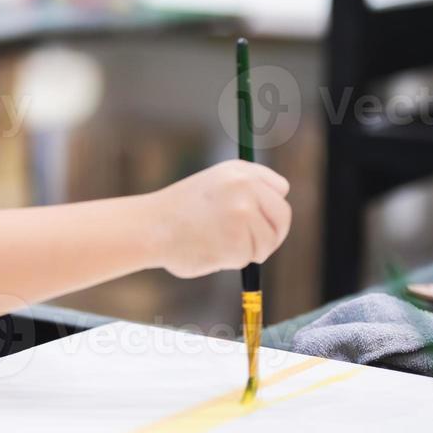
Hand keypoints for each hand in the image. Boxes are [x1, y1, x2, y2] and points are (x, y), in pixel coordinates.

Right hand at [149, 161, 291, 277]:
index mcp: (240, 170)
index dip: (271, 208)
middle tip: (254, 247)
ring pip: (268, 242)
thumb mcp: (214, 187)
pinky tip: (209, 251)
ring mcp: (243, 213)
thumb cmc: (179, 213)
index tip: (262, 221)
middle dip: (272, 235)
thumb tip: (272, 217)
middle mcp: (245, 186)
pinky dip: (231, 262)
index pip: (280, 189)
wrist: (150, 228)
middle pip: (283, 216)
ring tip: (218, 245)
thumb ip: (243, 194)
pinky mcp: (238, 241)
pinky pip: (248, 258)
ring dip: (248, 251)